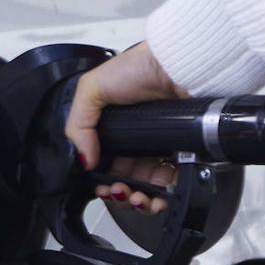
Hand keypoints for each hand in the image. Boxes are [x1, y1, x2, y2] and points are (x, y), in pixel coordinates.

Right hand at [65, 42, 188, 213]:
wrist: (179, 64)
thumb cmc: (140, 67)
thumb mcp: (92, 88)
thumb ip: (78, 124)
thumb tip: (82, 160)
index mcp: (117, 126)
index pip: (106, 161)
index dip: (101, 178)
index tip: (100, 187)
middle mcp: (140, 138)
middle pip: (127, 178)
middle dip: (120, 192)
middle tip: (118, 192)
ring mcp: (164, 146)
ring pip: (150, 185)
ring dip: (140, 200)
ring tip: (136, 197)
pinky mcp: (187, 152)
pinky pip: (175, 182)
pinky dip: (165, 195)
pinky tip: (157, 196)